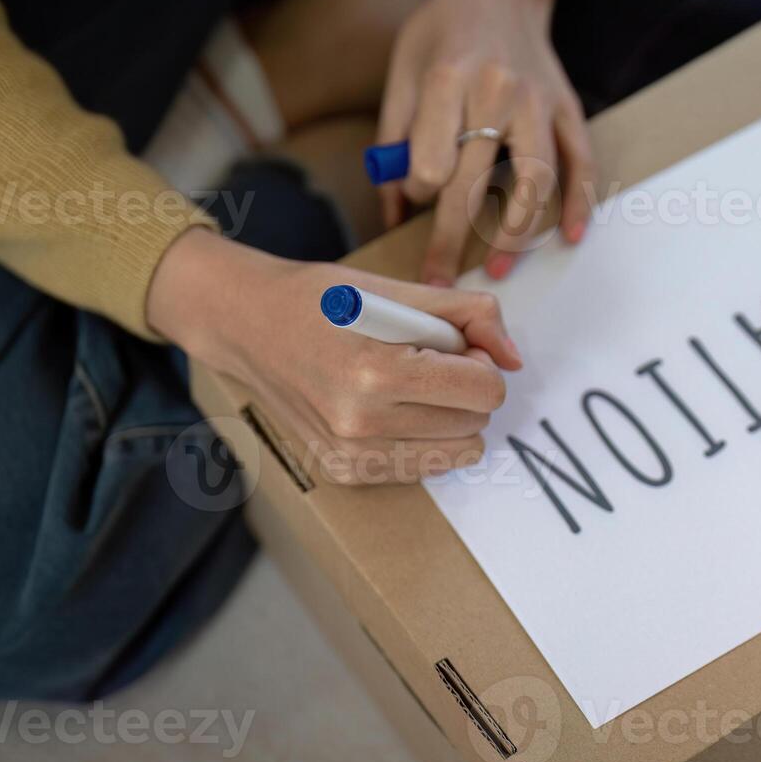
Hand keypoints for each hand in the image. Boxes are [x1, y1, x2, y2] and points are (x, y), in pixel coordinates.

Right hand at [148, 229, 521, 485]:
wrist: (246, 327)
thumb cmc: (320, 301)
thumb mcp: (397, 289)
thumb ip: (469, 315)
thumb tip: (514, 359)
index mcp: (378, 371)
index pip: (485, 389)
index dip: (481, 362)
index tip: (455, 345)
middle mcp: (363, 422)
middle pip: (476, 421)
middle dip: (466, 389)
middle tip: (427, 360)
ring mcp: (350, 454)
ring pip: (457, 451)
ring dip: (449, 417)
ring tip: (409, 384)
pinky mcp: (343, 472)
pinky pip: (422, 468)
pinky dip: (423, 439)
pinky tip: (391, 408)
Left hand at [376, 0, 591, 285]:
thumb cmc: (442, 34)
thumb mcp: (403, 73)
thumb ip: (393, 142)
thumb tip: (392, 209)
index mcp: (449, 79)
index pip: (431, 158)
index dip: (418, 188)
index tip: (414, 196)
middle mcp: (498, 91)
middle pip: (475, 181)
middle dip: (451, 238)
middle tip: (437, 279)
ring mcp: (539, 101)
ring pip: (535, 179)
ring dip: (516, 232)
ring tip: (496, 266)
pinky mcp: (568, 107)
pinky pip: (580, 161)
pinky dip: (578, 201)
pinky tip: (569, 235)